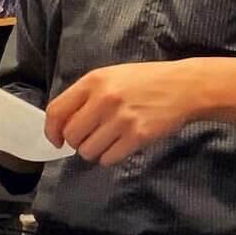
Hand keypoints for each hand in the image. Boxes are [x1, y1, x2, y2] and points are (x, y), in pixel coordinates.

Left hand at [44, 62, 198, 165]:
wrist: (184, 86)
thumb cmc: (147, 80)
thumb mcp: (113, 76)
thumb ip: (88, 96)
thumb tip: (64, 125)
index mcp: (95, 80)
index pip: (56, 111)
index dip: (51, 130)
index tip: (57, 140)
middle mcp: (104, 99)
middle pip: (72, 136)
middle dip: (77, 142)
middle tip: (92, 137)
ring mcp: (121, 118)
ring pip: (88, 151)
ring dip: (95, 151)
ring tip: (111, 139)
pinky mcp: (137, 136)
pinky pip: (108, 159)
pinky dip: (111, 156)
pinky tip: (123, 143)